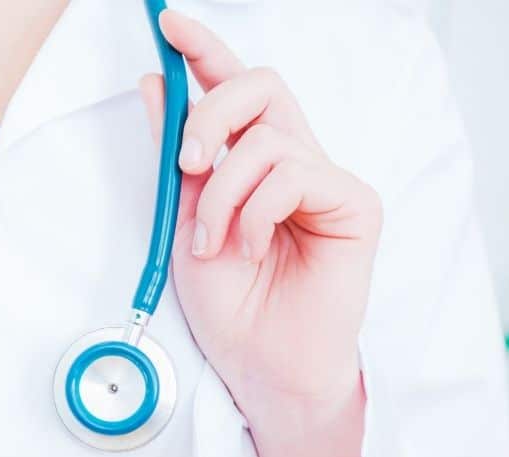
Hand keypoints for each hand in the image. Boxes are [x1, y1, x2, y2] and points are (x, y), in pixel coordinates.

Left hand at [141, 11, 378, 456]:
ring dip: (221, 191)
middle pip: (260, 87)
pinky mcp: (355, 204)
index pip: (234, 91)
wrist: (262, 369)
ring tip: (216, 243)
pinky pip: (294, 174)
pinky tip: (250, 249)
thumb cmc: (231, 307)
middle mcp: (294, 164)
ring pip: (268, 138)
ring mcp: (326, 182)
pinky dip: (255, 211)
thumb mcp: (185, 222)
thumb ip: (179, 157)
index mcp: (254, 166)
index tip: (166, 23)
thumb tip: (153, 85)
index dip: (203, 52)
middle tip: (186, 157)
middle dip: (210, 109)